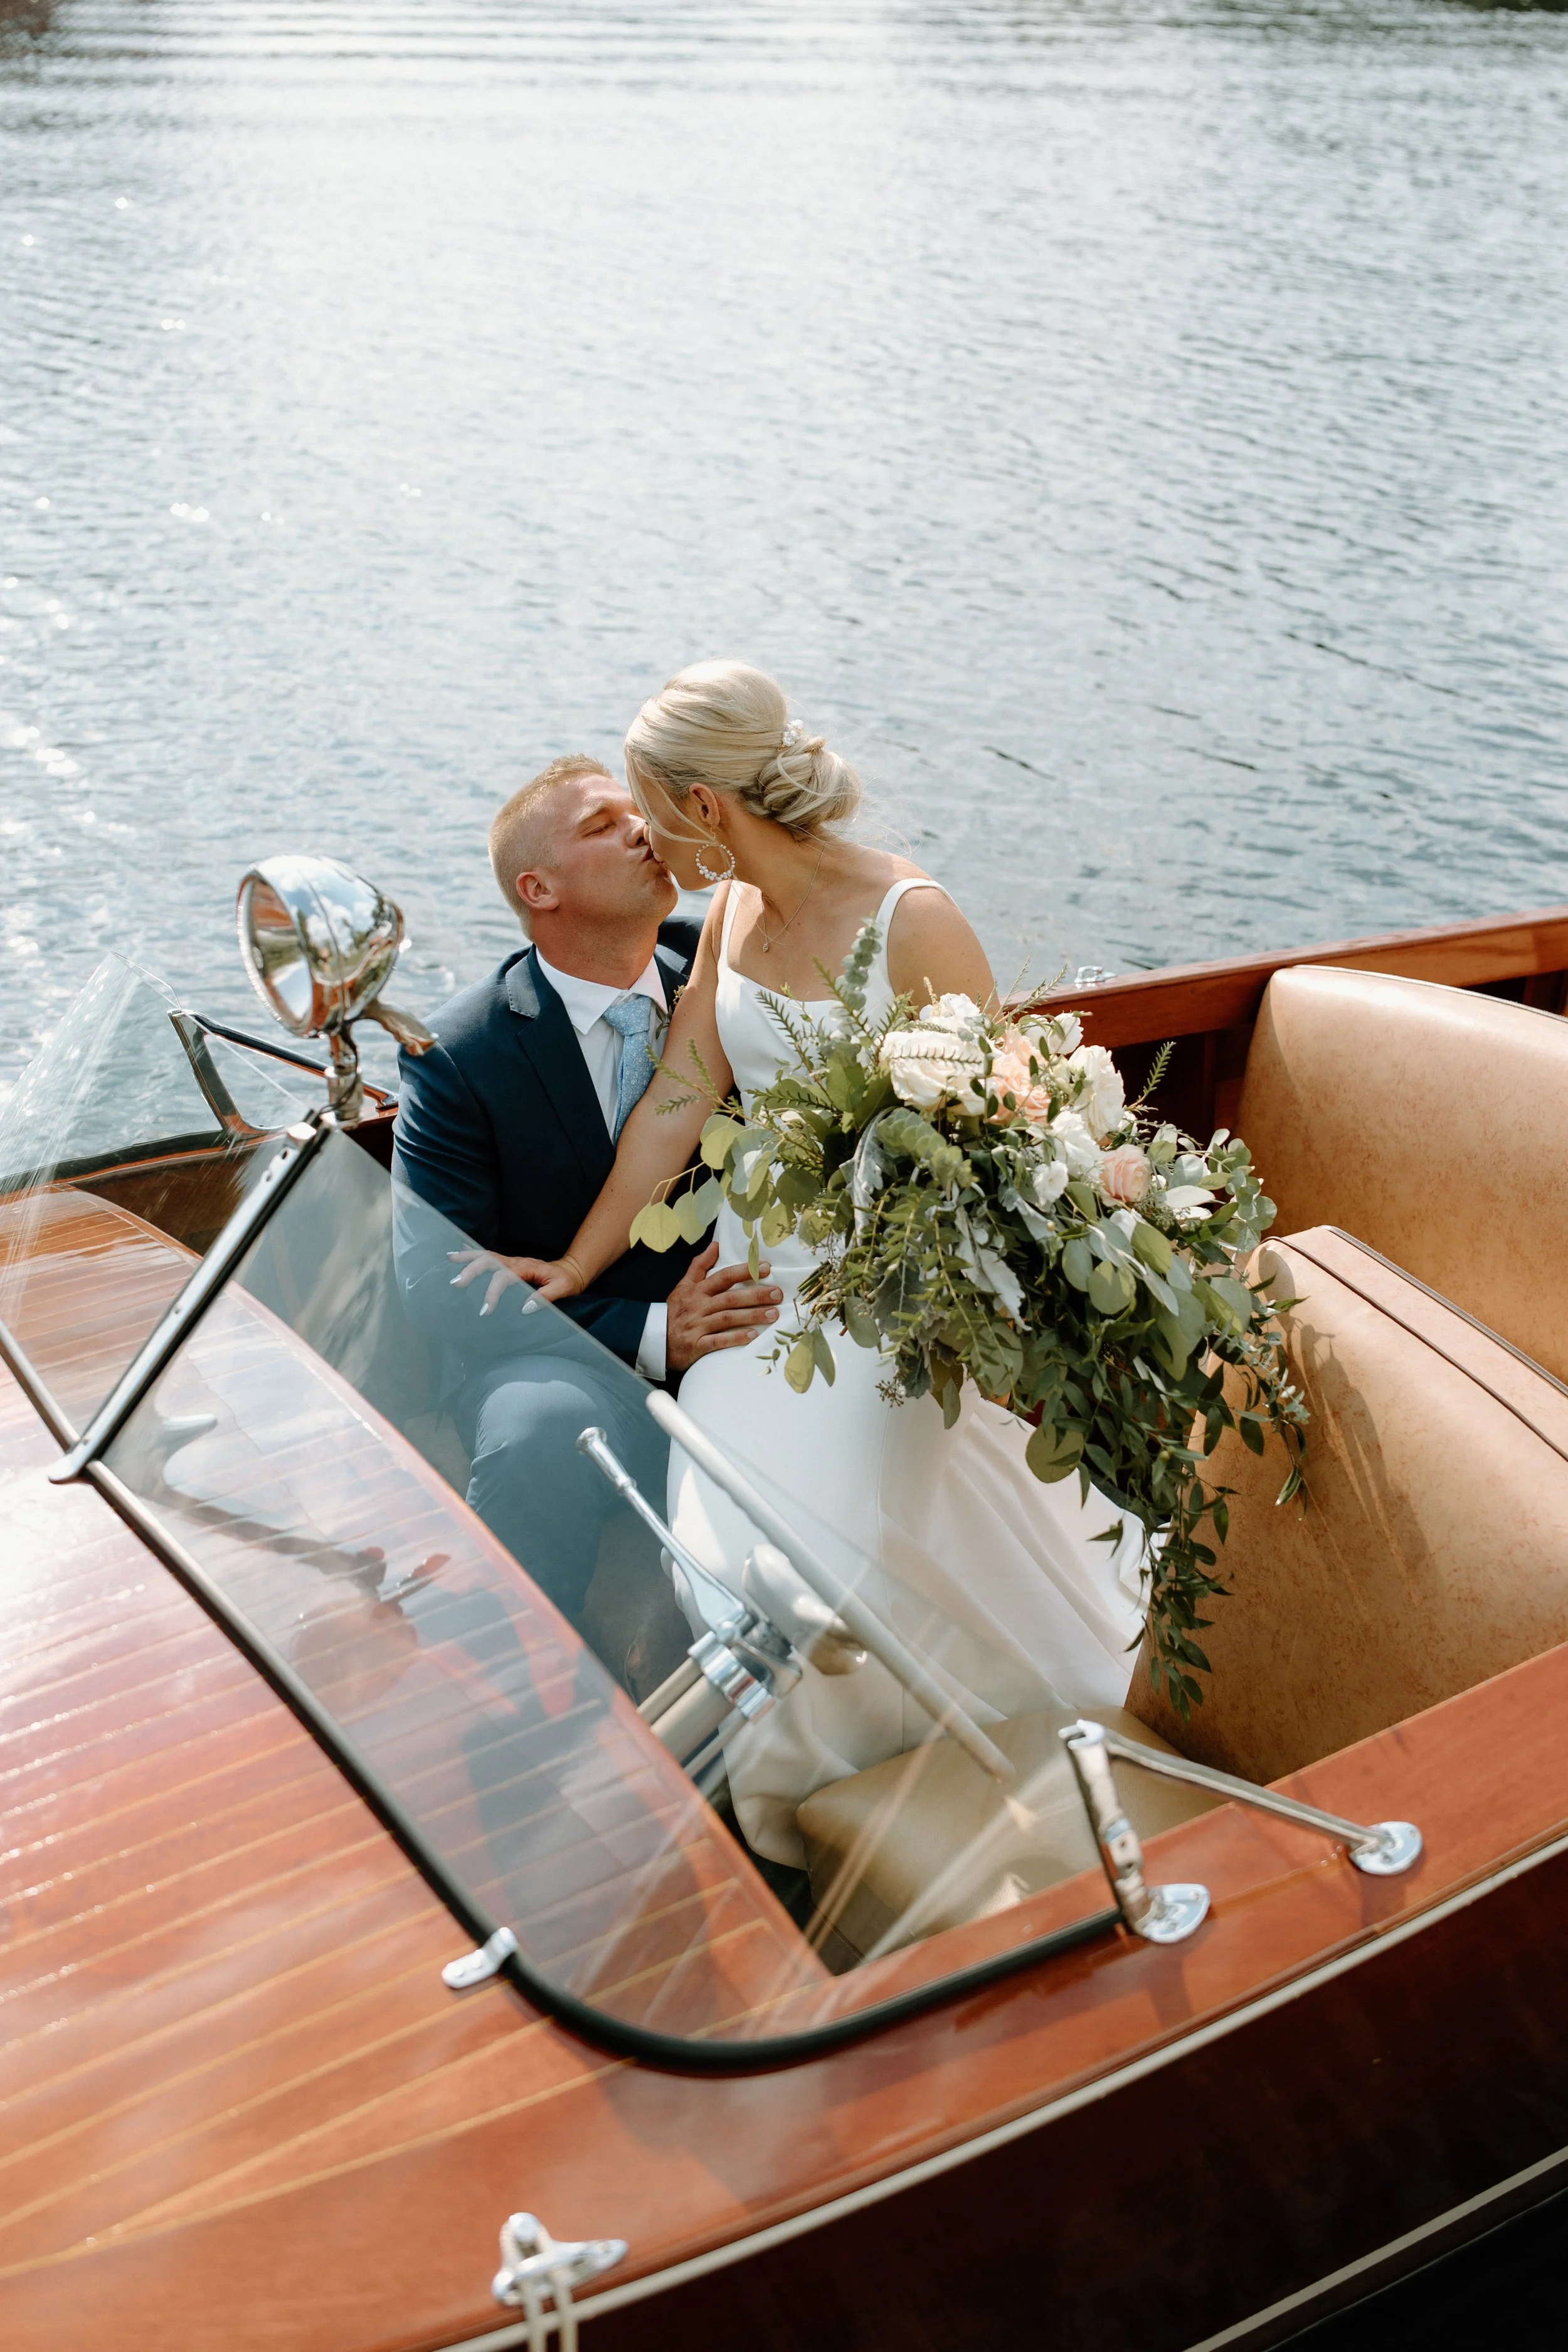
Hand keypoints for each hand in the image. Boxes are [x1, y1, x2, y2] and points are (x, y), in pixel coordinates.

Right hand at [447, 1247, 579, 1314]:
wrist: (573, 1270)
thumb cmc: (568, 1280)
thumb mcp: (563, 1289)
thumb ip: (546, 1297)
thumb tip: (525, 1308)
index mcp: (526, 1268)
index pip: (503, 1277)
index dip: (492, 1293)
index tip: (485, 1310)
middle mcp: (516, 1261)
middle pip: (489, 1261)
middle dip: (471, 1270)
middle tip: (456, 1283)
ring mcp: (511, 1261)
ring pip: (485, 1255)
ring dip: (467, 1257)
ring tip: (449, 1258)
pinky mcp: (510, 1264)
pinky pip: (489, 1257)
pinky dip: (473, 1254)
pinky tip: (460, 1252)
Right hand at [666, 1240, 782, 1375]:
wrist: (654, 1341)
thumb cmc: (675, 1312)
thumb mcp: (683, 1286)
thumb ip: (699, 1265)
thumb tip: (715, 1245)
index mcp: (697, 1291)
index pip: (723, 1277)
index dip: (744, 1271)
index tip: (766, 1268)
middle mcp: (698, 1307)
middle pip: (730, 1298)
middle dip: (755, 1295)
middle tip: (777, 1294)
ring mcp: (697, 1326)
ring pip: (727, 1318)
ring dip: (751, 1316)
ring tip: (773, 1315)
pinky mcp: (696, 1346)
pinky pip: (717, 1341)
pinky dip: (734, 1338)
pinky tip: (752, 1336)